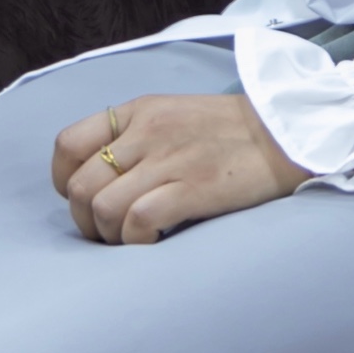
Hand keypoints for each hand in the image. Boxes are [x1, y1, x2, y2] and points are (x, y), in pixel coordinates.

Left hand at [52, 87, 308, 244]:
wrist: (288, 132)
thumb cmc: (231, 132)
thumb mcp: (173, 114)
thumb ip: (135, 136)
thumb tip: (101, 177)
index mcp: (138, 111)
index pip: (68, 144)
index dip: (65, 181)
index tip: (85, 198)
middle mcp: (146, 133)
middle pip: (80, 186)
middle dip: (84, 220)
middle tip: (107, 232)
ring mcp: (169, 160)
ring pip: (103, 208)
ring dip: (109, 236)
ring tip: (131, 240)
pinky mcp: (193, 188)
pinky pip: (138, 221)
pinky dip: (137, 240)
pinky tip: (154, 241)